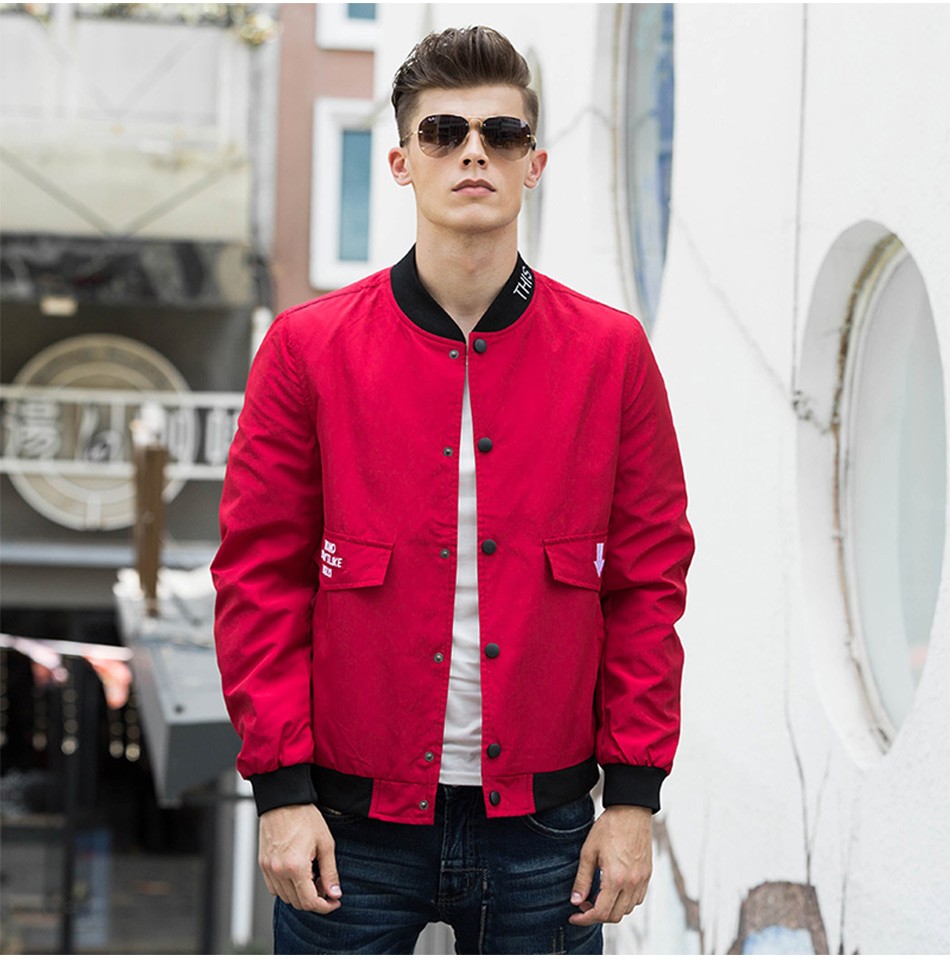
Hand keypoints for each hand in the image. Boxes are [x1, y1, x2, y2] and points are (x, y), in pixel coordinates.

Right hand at [259, 804, 341, 912]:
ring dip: (300, 894)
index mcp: (295, 867)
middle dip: (314, 899)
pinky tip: (297, 873)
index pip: (309, 902)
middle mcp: (279, 872)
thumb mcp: (325, 843)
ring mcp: (268, 869)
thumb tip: (334, 893)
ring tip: (311, 876)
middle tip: (325, 884)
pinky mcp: (263, 864)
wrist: (283, 800)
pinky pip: (274, 888)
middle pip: (297, 903)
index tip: (334, 901)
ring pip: (285, 898)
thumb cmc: (304, 816)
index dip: (325, 906)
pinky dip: (287, 888)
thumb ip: (330, 872)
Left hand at [569, 804, 652, 924]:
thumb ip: (582, 879)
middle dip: (596, 915)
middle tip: (583, 905)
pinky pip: (637, 899)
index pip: (601, 913)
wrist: (631, 810)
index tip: (574, 916)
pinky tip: (613, 890)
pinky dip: (624, 901)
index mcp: (616, 878)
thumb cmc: (609, 827)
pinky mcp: (647, 874)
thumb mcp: (588, 851)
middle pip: (615, 916)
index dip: (585, 919)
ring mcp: (642, 880)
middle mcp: (632, 883)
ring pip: (627, 909)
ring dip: (611, 909)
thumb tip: (576, 901)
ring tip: (597, 897)